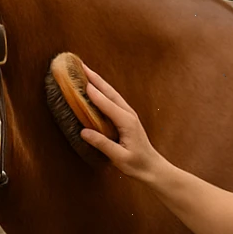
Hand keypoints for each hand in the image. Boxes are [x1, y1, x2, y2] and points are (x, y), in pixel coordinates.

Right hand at [76, 63, 166, 183]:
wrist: (152, 167)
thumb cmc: (137, 164)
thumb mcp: (119, 157)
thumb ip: (103, 144)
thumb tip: (84, 132)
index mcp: (126, 122)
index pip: (107, 104)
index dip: (94, 93)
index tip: (81, 81)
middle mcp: (128, 114)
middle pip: (110, 92)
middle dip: (95, 78)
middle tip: (81, 66)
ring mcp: (128, 114)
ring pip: (112, 93)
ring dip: (99, 81)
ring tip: (85, 71)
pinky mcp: (126, 118)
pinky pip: (113, 100)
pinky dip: (103, 91)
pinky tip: (96, 88)